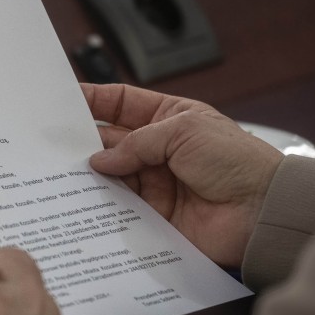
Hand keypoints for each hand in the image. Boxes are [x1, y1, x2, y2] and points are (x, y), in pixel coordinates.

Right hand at [81, 83, 282, 267]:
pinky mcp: (152, 214)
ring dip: (88, 173)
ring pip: (109, 174)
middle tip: (52, 143)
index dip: (92, 101)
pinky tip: (83, 198)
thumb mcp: (183, 131)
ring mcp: (153, 182)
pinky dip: (100, 203)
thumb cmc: (236, 161)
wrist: (262, 212)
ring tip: (61, 170)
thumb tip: (100, 161)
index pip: (120, 104)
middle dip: (82, 141)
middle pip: (108, 141)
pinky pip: (118, 206)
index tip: (62, 102)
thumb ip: (137, 143)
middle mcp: (157, 149)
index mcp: (167, 118)